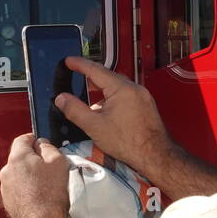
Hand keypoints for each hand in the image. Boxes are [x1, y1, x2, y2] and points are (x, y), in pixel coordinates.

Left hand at [0, 134, 69, 217]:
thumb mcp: (58, 163)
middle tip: (49, 168)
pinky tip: (38, 196)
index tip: (44, 146)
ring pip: (18, 173)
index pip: (23, 139)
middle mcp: (6, 170)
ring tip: (45, 185)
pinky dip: (26, 189)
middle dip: (34, 160)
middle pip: (20, 157)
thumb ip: (49, 148)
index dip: (35, 140)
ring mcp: (5, 186)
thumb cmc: (50, 193)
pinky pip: (17, 188)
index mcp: (17, 157)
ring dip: (29, 175)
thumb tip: (42, 144)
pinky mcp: (7, 200)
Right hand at [56, 56, 176, 176]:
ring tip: (91, 100)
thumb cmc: (128, 142)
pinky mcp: (146, 106)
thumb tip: (61, 99)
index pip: (96, 70)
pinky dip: (114, 98)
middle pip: (108, 77)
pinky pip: (126, 95)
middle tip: (77, 77)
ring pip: (118, 87)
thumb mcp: (94, 126)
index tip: (69, 61)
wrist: (155, 155)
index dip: (79, 64)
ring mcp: (142, 96)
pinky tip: (107, 112)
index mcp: (121, 88)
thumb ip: (75, 110)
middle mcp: (134, 88)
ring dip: (103, 91)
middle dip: (91, 78)